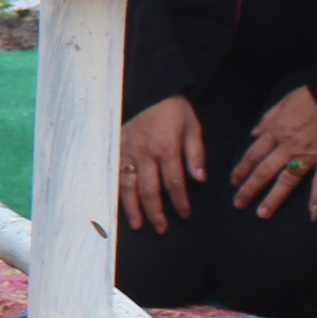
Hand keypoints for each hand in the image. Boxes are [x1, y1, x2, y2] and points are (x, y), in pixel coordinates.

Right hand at [117, 94, 206, 229]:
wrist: (151, 89)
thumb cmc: (175, 110)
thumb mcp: (193, 128)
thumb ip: (196, 155)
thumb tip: (200, 179)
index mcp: (166, 148)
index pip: (174, 183)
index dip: (180, 201)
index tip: (184, 214)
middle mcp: (145, 152)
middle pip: (149, 190)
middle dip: (156, 212)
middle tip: (162, 229)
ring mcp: (128, 151)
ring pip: (128, 185)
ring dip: (133, 207)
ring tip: (137, 225)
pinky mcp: (117, 147)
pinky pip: (116, 174)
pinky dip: (117, 191)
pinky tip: (119, 204)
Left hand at [230, 85, 316, 219]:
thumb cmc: (312, 96)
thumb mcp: (284, 102)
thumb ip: (268, 119)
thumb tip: (255, 133)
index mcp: (276, 132)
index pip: (254, 154)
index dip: (242, 169)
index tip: (234, 182)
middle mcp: (288, 147)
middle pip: (264, 171)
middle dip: (250, 189)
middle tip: (239, 204)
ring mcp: (309, 155)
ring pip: (287, 180)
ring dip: (274, 198)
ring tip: (263, 213)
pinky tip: (313, 212)